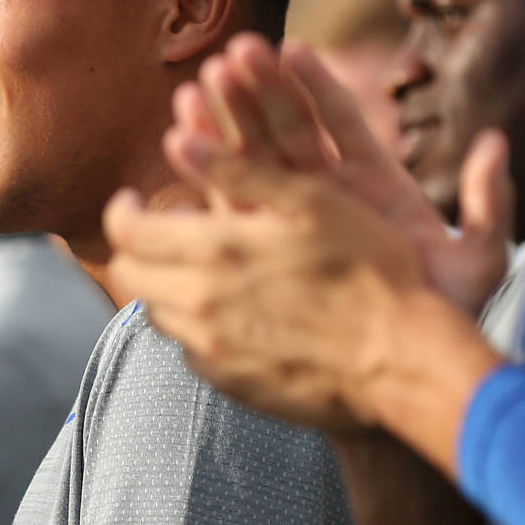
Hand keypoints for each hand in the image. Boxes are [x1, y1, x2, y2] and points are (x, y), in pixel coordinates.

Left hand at [103, 166, 429, 431]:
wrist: (401, 361)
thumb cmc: (369, 271)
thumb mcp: (312, 202)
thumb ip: (240, 169)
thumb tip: (179, 141)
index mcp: (213, 250)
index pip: (126, 230)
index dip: (123, 209)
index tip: (136, 200)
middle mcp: (198, 304)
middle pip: (130, 274)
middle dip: (136, 248)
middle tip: (162, 233)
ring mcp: (212, 350)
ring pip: (155, 313)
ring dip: (164, 286)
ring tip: (197, 270)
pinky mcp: (231, 384)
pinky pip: (189, 350)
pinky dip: (195, 326)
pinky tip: (228, 313)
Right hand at [167, 33, 513, 314]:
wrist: (404, 369)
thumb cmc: (441, 319)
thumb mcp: (480, 260)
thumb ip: (491, 202)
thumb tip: (497, 144)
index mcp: (378, 187)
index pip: (342, 123)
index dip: (318, 86)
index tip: (293, 49)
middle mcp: (333, 197)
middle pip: (291, 131)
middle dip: (261, 91)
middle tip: (234, 52)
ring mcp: (296, 222)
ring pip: (257, 161)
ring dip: (229, 119)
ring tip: (202, 81)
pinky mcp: (269, 248)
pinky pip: (235, 205)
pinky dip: (211, 172)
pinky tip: (182, 140)